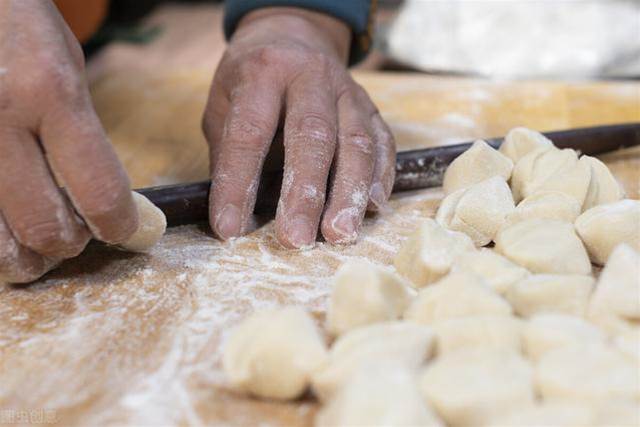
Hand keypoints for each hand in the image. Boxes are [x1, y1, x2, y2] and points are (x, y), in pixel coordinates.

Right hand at [0, 0, 136, 282]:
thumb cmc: (16, 29)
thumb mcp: (65, 68)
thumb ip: (83, 136)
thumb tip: (106, 203)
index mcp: (48, 92)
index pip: (99, 191)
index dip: (120, 225)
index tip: (123, 229)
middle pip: (45, 228)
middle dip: (71, 243)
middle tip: (76, 235)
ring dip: (26, 255)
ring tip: (36, 239)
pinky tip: (5, 223)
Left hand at [203, 7, 394, 247]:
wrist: (293, 36)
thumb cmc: (251, 81)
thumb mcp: (223, 105)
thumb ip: (229, 153)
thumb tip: (237, 216)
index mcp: (263, 72)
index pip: (250, 132)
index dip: (238, 183)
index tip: (230, 227)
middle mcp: (310, 76)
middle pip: (313, 135)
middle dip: (306, 193)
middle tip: (296, 238)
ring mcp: (348, 91)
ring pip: (356, 142)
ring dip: (350, 192)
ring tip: (340, 234)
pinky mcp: (371, 107)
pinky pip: (384, 142)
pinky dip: (381, 177)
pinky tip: (373, 207)